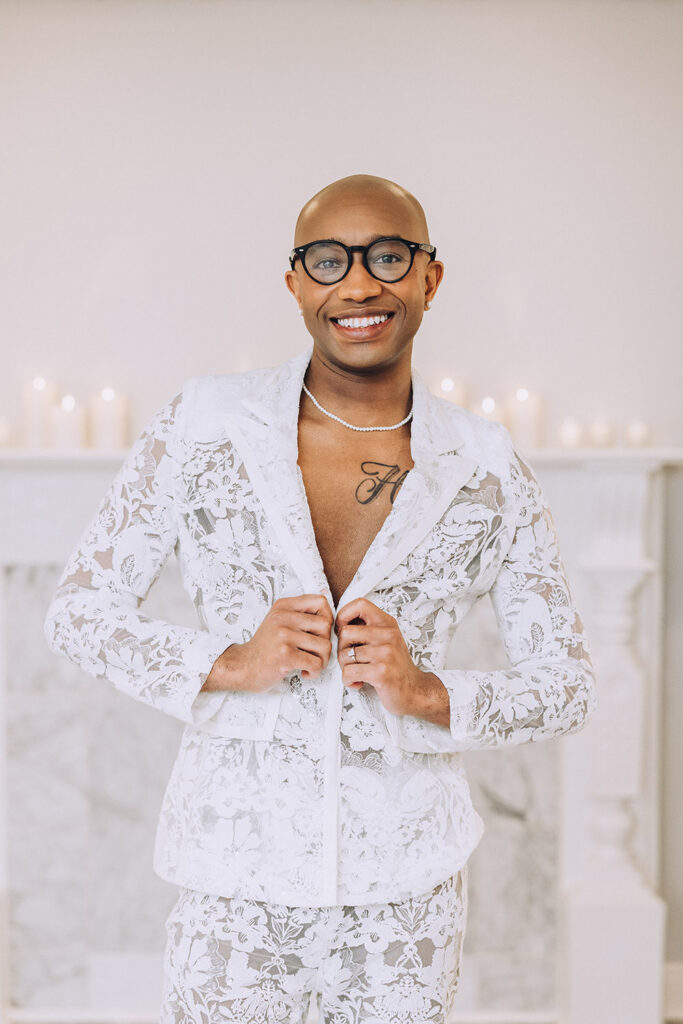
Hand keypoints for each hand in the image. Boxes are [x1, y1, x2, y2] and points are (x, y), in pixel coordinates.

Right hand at [204, 594, 332, 693]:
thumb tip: (326, 596)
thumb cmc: (264, 647)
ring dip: (321, 660)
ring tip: (309, 664)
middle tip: (313, 652)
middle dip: (325, 643)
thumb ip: (300, 612)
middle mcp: (283, 617)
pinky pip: (316, 663)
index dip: (327, 618)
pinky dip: (314, 672)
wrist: (241, 666)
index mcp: (283, 606)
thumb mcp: (278, 621)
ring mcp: (284, 636)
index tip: (319, 633)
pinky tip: (304, 672)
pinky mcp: (285, 655)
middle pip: (326, 625)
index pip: (320, 602)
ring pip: (324, 646)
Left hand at [335, 597, 426, 716]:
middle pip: (345, 633)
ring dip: (345, 668)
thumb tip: (339, 624)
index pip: (360, 604)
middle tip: (351, 660)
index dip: (344, 616)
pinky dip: (348, 680)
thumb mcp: (387, 640)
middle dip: (341, 649)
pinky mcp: (381, 672)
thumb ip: (368, 629)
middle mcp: (388, 635)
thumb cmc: (396, 667)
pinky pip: (349, 672)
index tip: (344, 631)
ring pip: (344, 654)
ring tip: (358, 672)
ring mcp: (386, 653)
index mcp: (387, 624)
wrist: (415, 691)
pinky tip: (358, 682)